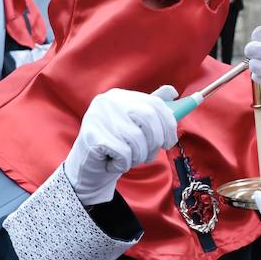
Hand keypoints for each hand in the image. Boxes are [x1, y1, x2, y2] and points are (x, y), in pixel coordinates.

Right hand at [63, 86, 178, 205]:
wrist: (87, 168)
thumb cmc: (116, 145)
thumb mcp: (135, 125)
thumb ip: (152, 109)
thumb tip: (173, 91)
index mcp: (121, 96)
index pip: (155, 104)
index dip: (168, 124)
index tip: (169, 142)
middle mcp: (108, 101)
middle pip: (148, 118)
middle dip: (155, 142)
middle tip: (150, 155)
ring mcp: (98, 117)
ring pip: (137, 139)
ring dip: (138, 157)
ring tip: (128, 159)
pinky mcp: (92, 136)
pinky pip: (123, 153)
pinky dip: (124, 164)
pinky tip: (114, 163)